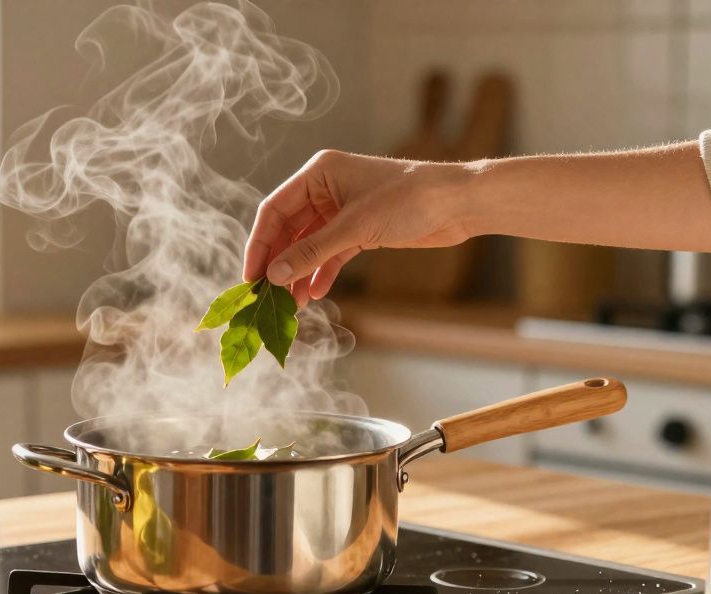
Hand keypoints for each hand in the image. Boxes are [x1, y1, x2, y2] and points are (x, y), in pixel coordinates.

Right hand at [242, 150, 475, 305]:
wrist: (458, 204)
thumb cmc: (409, 199)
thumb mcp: (354, 227)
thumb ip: (312, 251)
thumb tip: (275, 275)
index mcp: (318, 173)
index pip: (274, 210)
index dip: (260, 244)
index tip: (251, 277)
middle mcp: (326, 189)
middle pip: (289, 230)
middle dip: (280, 262)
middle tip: (269, 295)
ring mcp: (343, 210)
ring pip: (309, 245)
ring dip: (300, 272)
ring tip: (292, 302)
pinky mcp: (361, 229)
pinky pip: (331, 254)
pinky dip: (322, 272)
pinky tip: (315, 293)